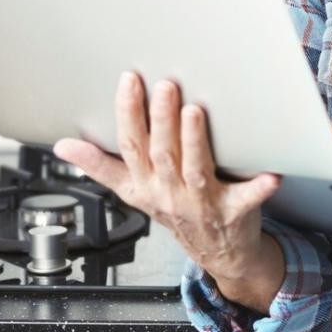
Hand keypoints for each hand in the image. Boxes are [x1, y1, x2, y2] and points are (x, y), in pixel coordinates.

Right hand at [53, 73, 282, 291]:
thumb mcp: (132, 191)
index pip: (130, 145)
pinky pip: (246, 199)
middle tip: (165, 86)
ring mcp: (202, 203)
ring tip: (195, 112)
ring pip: (195, 170)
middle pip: (162, 153)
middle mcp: (170, 192)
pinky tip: (269, 174)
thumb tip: (62, 146)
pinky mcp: (235, 211)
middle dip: (161, 120)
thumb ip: (100, 166)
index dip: (127, 113)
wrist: (218, 252)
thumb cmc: (176, 211)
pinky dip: (257, 188)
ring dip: (195, 141)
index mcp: (145, 184)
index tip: (128, 80)